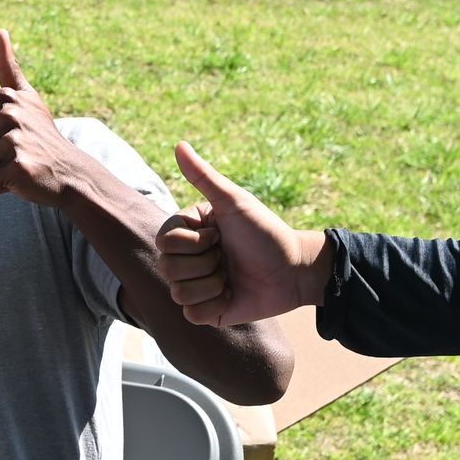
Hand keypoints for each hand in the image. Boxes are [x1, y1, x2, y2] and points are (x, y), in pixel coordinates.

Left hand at [0, 31, 85, 204]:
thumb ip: (7, 67)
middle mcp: (9, 115)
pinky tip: (18, 180)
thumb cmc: (40, 135)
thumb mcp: (26, 97)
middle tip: (5, 159)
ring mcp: (15, 140)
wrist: (70, 171)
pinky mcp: (18, 166)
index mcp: (5, 97)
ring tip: (12, 167)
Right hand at [157, 141, 328, 325]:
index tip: (219, 235)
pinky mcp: (207, 311)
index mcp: (188, 233)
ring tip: (231, 277)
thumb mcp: (234, 202)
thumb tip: (178, 144)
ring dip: (212, 284)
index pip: (164, 242)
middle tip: (227, 257)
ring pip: (179, 293)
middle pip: (168, 268)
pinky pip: (192, 314)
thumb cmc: (266, 232)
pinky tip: (232, 295)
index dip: (193, 242)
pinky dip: (215, 305)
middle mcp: (187, 259)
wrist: (295, 269)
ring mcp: (195, 286)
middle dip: (205, 263)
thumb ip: (203, 176)